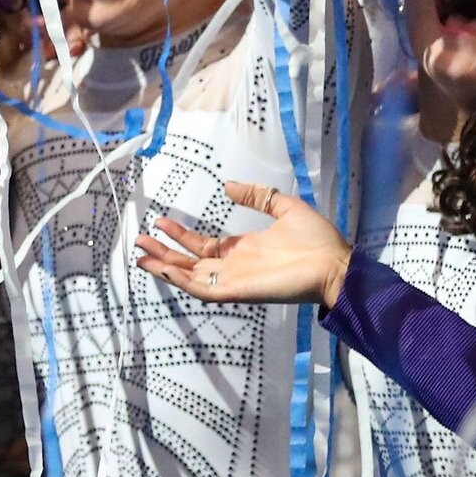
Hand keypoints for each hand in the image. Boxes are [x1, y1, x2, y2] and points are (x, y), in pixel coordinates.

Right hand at [132, 180, 351, 308]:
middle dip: (164, 252)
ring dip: (165, 266)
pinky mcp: (237, 291)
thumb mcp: (284, 207)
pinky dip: (181, 281)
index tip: (161, 220)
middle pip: (189, 262)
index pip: (202, 246)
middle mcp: (233, 266)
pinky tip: (164, 268)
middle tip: (140, 240)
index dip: (181, 235)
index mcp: (242, 250)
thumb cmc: (317, 240)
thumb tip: (228, 186)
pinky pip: (203, 289)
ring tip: (142, 254)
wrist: (336, 265)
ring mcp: (233, 280)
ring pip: (190, 277)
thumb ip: (257, 196)